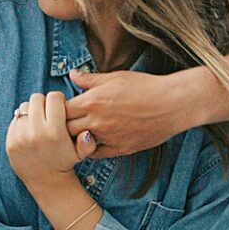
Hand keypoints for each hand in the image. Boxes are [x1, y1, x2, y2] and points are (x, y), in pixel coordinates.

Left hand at [6, 91, 96, 191]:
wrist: (46, 181)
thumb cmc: (65, 162)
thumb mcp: (81, 153)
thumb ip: (87, 141)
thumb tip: (85, 132)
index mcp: (54, 132)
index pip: (53, 98)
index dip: (58, 100)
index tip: (59, 107)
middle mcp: (36, 132)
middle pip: (36, 98)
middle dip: (43, 103)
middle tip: (48, 112)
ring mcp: (20, 137)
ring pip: (24, 107)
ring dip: (31, 111)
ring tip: (38, 121)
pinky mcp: (10, 141)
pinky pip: (14, 119)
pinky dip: (22, 121)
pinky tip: (29, 129)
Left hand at [66, 66, 208, 158]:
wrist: (171, 104)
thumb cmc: (144, 86)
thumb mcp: (115, 77)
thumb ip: (90, 80)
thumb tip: (72, 75)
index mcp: (92, 101)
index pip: (61, 110)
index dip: (57, 110)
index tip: (59, 108)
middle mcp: (97, 121)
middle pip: (65, 129)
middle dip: (61, 126)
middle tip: (63, 123)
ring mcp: (108, 137)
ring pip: (79, 143)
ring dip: (76, 139)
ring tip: (76, 133)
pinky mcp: (120, 149)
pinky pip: (96, 154)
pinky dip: (91, 149)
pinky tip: (92, 141)